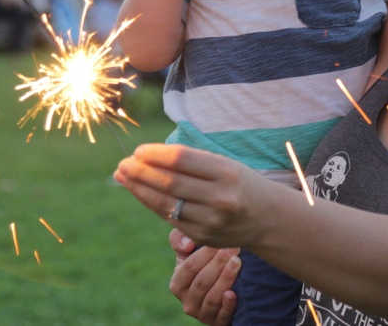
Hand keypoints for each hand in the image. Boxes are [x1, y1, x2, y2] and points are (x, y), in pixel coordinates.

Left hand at [114, 143, 268, 247]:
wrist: (265, 218)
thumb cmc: (238, 182)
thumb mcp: (223, 164)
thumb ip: (189, 161)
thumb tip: (145, 156)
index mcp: (227, 172)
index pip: (182, 160)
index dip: (155, 154)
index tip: (138, 150)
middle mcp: (220, 198)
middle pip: (170, 183)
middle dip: (141, 172)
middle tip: (123, 163)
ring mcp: (211, 221)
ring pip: (165, 203)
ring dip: (139, 188)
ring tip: (123, 176)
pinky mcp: (202, 236)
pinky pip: (169, 217)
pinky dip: (150, 203)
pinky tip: (139, 191)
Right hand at [168, 229, 239, 325]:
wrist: (216, 291)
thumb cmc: (201, 266)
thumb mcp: (187, 254)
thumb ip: (179, 240)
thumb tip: (187, 244)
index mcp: (177, 284)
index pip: (189, 267)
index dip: (205, 253)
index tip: (220, 241)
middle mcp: (187, 302)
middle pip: (202, 281)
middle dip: (219, 263)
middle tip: (234, 249)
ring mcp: (202, 314)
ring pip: (213, 297)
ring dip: (226, 278)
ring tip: (238, 262)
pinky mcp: (218, 322)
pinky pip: (222, 315)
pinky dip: (228, 304)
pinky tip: (234, 293)